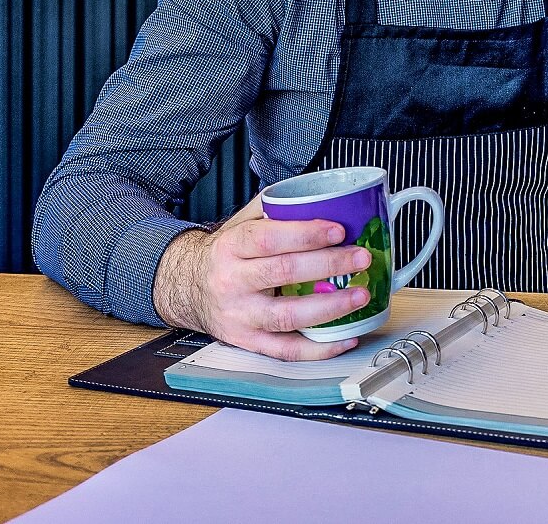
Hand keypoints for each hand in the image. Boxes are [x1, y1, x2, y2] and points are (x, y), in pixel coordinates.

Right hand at [154, 217, 375, 360]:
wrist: (187, 288)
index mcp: (232, 247)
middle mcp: (233, 282)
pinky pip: (286, 350)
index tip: (337, 230)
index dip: (305, 234)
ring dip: (330, 307)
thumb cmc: (225, 255)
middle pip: (283, 273)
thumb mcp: (240, 224)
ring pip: (287, 315)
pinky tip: (345, 337)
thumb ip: (273, 209)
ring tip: (360, 295)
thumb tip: (318, 195)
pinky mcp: (248, 341)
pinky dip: (319, 348)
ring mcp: (241, 315)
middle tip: (360, 257)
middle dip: (328, 265)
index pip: (269, 238)